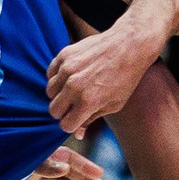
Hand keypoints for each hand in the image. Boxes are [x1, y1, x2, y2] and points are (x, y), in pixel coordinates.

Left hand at [8, 146, 105, 179]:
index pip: (66, 157)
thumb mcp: (20, 163)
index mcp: (36, 151)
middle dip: (83, 178)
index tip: (99, 174)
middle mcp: (33, 162)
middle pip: (64, 170)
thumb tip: (66, 166)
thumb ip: (42, 165)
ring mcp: (26, 176)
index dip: (83, 166)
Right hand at [49, 20, 168, 133]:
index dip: (73, 124)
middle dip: (64, 111)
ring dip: (59, 94)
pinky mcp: (64, 55)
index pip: (65, 125)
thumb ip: (92, 119)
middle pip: (53, 110)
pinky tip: (72, 76)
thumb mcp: (114, 105)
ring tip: (75, 89)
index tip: (79, 117)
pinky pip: (50, 74)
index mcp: (87, 101)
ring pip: (50, 92)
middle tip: (75, 105)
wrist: (129, 45)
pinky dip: (58, 78)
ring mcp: (67, 69)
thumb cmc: (125, 77)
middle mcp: (74, 86)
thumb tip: (78, 134)